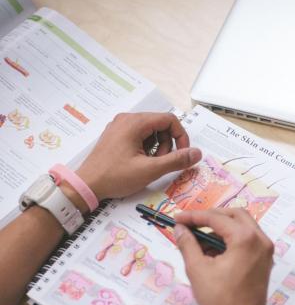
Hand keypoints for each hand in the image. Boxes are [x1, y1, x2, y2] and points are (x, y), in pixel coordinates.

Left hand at [75, 112, 200, 204]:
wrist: (87, 185)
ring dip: (157, 148)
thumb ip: (176, 160)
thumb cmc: (115, 176)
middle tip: (162, 163)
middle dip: (168, 145)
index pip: (169, 119)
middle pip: (160, 125)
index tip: (183, 154)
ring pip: (151, 132)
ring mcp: (120, 127)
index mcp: (135, 123)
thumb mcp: (150, 170)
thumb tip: (197, 153)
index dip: (181, 136)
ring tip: (150, 165)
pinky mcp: (116, 137)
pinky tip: (140, 164)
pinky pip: (139, 137)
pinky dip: (146, 149)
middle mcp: (127, 120)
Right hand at [174, 208, 273, 304]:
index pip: (216, 218)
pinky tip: (215, 251)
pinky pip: (249, 239)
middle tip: (192, 224)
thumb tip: (179, 229)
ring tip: (201, 241)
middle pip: (235, 215)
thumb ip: (187, 244)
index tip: (178, 219)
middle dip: (212, 217)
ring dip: (222, 228)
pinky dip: (232, 239)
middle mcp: (260, 239)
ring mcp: (265, 249)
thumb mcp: (197, 269)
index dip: (194, 216)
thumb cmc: (220, 298)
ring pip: (243, 225)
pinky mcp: (265, 259)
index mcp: (245, 238)